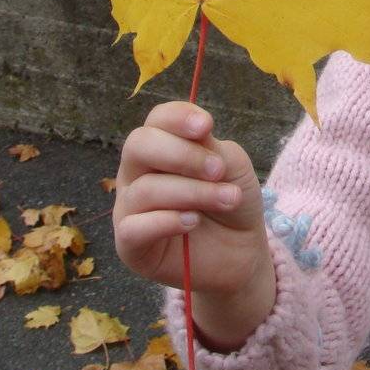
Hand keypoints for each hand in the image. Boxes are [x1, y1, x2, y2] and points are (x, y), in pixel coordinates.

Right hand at [112, 100, 270, 297]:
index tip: (207, 126)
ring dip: (193, 193)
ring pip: (145, 189)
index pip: (157, 120)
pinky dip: (167, 221)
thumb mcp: (231, 167)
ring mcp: (129, 208)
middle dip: (182, 154)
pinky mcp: (129, 245)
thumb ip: (210, 149)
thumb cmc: (230, 199)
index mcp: (161, 146)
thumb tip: (197, 135)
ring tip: (228, 200)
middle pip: (139, 145)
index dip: (178, 118)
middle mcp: (137, 172)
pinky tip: (193, 222)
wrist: (240, 251)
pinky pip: (133, 228)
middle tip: (218, 170)